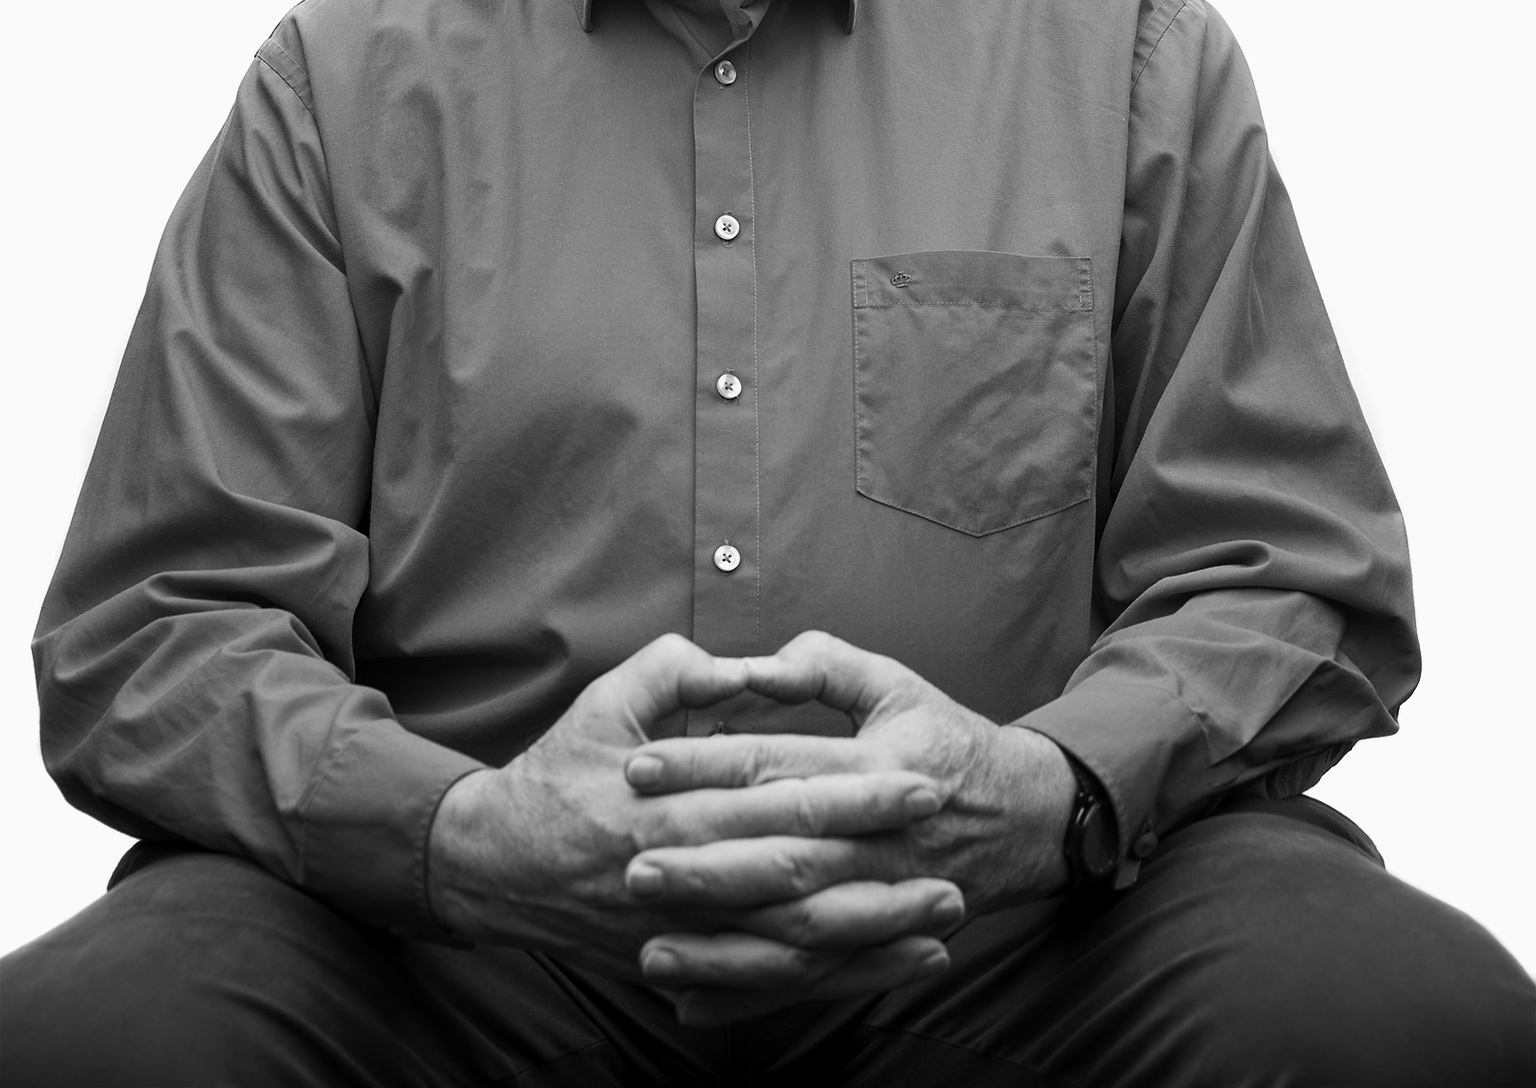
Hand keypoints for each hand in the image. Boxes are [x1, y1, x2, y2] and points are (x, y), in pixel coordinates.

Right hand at [425, 633, 958, 1000]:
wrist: (494, 865)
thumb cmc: (559, 770)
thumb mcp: (609, 697)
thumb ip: (679, 669)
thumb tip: (747, 662)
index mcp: (671, 801)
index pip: (781, 795)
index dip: (856, 790)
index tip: (920, 780)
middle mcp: (682, 872)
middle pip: (799, 874)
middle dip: (884, 863)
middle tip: (954, 849)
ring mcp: (684, 931)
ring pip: (793, 944)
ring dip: (874, 934)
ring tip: (943, 920)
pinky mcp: (684, 965)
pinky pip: (769, 984)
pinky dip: (832, 980)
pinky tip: (886, 966)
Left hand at [622, 631, 1076, 1021]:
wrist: (1024, 817)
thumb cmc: (945, 740)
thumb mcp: (894, 685)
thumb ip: (825, 664)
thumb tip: (755, 664)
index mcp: (873, 766)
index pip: (775, 765)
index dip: (704, 765)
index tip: (637, 767)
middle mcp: (876, 840)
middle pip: (780, 859)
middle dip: (704, 867)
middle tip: (631, 866)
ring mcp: (880, 899)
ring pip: (794, 933)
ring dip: (722, 948)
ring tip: (650, 952)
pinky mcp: (876, 942)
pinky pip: (811, 980)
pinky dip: (752, 996)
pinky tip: (693, 1004)